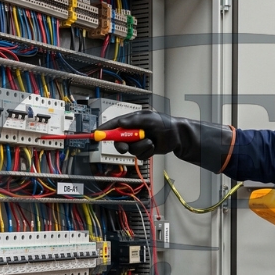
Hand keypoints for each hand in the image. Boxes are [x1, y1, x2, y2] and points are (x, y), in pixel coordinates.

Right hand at [97, 110, 234, 171]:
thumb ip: (133, 121)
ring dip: (140, 147)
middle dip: (122, 144)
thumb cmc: (165, 124)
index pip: (114, 125)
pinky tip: (154, 146)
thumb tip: (120, 123)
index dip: (104, 130)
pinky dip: (146, 152)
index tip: (96, 134)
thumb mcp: (149, 119)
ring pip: (130, 150)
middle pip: (118, 140)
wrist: (178, 136)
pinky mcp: (144, 150)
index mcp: (132, 121)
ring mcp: (138, 141)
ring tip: (151, 141)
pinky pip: (139, 155)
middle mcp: (133, 131)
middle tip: (125, 146)